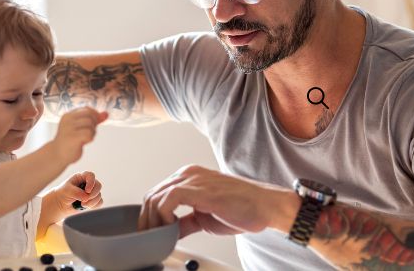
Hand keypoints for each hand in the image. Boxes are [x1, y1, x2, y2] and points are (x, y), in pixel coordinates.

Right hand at [50, 107, 107, 162]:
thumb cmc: (69, 141)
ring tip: (85, 138)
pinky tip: (84, 142)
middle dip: (94, 124)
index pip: (87, 109)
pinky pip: (89, 134)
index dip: (95, 116)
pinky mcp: (73, 137)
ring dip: (92, 132)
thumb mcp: (80, 128)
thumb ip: (93, 120)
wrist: (57, 155)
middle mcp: (68, 120)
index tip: (94, 124)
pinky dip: (90, 138)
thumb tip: (106, 114)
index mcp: (68, 116)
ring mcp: (69, 128)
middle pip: (90, 116)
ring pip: (90, 125)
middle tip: (89, 133)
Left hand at [51, 171, 103, 214]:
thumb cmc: (63, 194)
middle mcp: (88, 183)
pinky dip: (94, 205)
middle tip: (84, 201)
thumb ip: (76, 192)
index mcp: (82, 177)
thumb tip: (87, 197)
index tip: (87, 191)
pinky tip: (86, 207)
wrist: (61, 204)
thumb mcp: (67, 191)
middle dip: (93, 194)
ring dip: (92, 202)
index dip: (91, 182)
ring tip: (82, 205)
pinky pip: (100, 202)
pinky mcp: (93, 200)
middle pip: (98, 186)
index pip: (91, 175)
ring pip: (99, 195)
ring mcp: (91, 191)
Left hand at [138, 165, 299, 238]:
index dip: (150, 216)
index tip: (151, 233)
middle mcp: (188, 174)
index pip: (158, 194)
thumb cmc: (243, 209)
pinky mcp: (199, 189)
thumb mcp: (205, 217)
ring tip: (161, 237)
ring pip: (156, 197)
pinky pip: (168, 200)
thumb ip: (186, 222)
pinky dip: (164, 217)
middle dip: (147, 220)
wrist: (266, 207)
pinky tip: (172, 229)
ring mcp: (193, 179)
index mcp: (190, 177)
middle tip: (151, 238)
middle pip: (152, 195)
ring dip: (154, 221)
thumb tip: (171, 232)